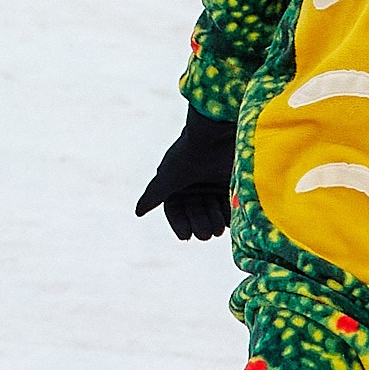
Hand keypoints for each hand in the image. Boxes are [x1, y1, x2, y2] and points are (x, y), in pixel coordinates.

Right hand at [136, 108, 236, 240]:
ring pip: (212, 212)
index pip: (175, 210)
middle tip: (205, 234)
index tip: (186, 236)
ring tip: (217, 229)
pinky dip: (228, 214)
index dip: (179, 224)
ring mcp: (213, 183)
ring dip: (214, 222)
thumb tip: (138, 212)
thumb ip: (154, 194)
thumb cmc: (188, 154)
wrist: (216, 133)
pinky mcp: (230, 182)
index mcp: (176, 183)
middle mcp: (194, 184)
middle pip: (195, 213)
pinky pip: (228, 204)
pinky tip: (228, 221)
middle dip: (199, 223)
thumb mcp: (169, 176)